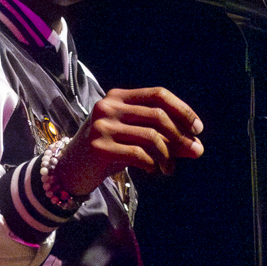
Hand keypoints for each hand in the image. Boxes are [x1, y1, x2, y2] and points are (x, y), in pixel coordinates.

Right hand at [57, 87, 203, 195]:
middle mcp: (108, 106)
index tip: (198, 128)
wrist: (68, 171)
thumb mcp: (134, 141)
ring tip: (169, 169)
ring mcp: (102, 126)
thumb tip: (197, 148)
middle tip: (194, 151)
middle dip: (181, 136)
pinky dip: (152, 164)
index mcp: (117, 97)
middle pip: (157, 115)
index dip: (182, 110)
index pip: (158, 94)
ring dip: (168, 155)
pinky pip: (139, 154)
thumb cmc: (106, 153)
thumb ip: (164, 141)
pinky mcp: (99, 147)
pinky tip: (154, 170)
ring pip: (151, 136)